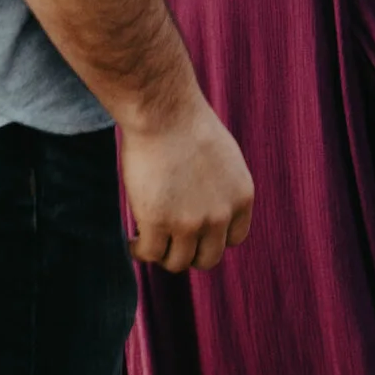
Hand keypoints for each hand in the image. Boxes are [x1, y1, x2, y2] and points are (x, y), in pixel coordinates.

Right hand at [115, 88, 254, 271]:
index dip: (213, 238)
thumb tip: (206, 207)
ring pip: (177, 262)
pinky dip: (139, 251)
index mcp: (241, 198)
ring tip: (147, 240)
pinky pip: (149, 253)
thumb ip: (221, 188)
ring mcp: (190, 223)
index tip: (196, 232)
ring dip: (162, 255)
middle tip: (169, 241)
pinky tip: (132, 240)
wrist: (164, 113)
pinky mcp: (158, 223)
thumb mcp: (223, 158)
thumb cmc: (186, 125)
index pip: (235, 238)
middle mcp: (220, 216)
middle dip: (188, 253)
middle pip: (208, 258)